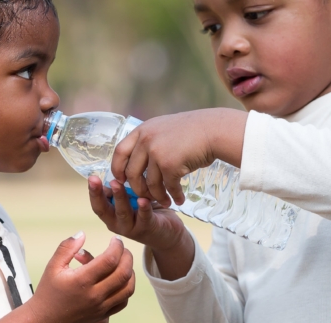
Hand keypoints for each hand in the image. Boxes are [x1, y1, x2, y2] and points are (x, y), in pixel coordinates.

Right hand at [17, 232, 134, 322]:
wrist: (45, 320)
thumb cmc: (48, 292)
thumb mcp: (52, 266)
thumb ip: (67, 248)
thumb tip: (82, 233)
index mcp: (81, 281)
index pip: (109, 260)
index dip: (117, 246)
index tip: (115, 239)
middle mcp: (94, 295)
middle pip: (123, 273)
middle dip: (127, 256)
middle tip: (122, 249)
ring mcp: (101, 307)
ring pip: (128, 288)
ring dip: (130, 272)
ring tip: (123, 262)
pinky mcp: (103, 315)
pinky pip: (123, 301)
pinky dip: (126, 288)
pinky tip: (118, 279)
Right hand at [88, 176, 187, 252]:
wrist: (167, 234)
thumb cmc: (146, 213)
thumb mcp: (131, 201)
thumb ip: (120, 192)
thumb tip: (111, 177)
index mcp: (111, 217)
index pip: (98, 205)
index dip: (93, 192)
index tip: (91, 178)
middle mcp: (117, 224)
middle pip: (104, 210)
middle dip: (98, 194)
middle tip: (94, 179)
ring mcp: (132, 228)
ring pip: (123, 212)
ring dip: (119, 197)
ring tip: (116, 183)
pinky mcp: (148, 228)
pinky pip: (144, 217)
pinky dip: (143, 208)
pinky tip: (143, 199)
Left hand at [110, 108, 246, 204]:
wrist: (213, 130)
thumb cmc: (192, 130)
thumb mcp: (164, 128)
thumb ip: (149, 141)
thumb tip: (138, 162)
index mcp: (142, 131)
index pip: (119, 152)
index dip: (117, 169)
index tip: (122, 180)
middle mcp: (146, 141)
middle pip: (131, 172)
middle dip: (137, 189)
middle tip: (145, 197)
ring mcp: (157, 153)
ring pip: (150, 184)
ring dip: (157, 197)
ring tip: (165, 202)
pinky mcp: (170, 165)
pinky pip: (168, 187)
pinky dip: (174, 196)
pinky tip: (179, 200)